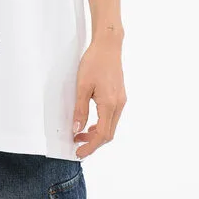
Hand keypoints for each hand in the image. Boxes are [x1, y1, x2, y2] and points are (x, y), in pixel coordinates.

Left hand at [72, 32, 126, 158]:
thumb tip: (77, 129)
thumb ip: (80, 109)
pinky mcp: (120, 96)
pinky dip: (101, 124)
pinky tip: (91, 122)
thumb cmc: (94, 62)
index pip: (102, 135)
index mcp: (110, 104)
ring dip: (97, 134)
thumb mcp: (82, 86)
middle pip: (108, 134)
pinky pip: (112, 117)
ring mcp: (121, 101)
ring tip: (81, 134)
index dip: (90, 147)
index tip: (78, 153)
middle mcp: (119, 105)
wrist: (108, 46)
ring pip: (111, 126)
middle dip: (93, 143)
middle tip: (77, 146)